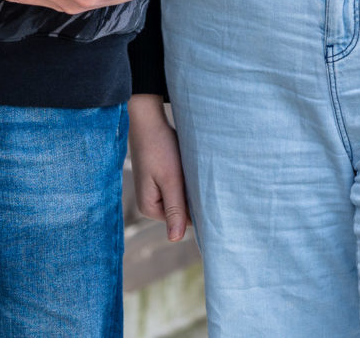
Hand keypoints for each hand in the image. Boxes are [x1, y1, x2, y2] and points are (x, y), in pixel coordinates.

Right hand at [128, 93, 189, 241]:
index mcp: (150, 208)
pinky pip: (179, 188)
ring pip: (184, 198)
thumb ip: (174, 209)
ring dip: (192, 188)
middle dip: (195, 198)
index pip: (185, 221)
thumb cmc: (159, 148)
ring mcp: (155, 192)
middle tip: (203, 180)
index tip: (211, 196)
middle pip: (184, 210)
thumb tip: (175, 240)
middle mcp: (150, 204)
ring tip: (194, 173)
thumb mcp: (170, 180)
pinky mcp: (159, 180)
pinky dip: (187, 180)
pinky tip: (188, 168)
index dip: (199, 209)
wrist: (148, 120)